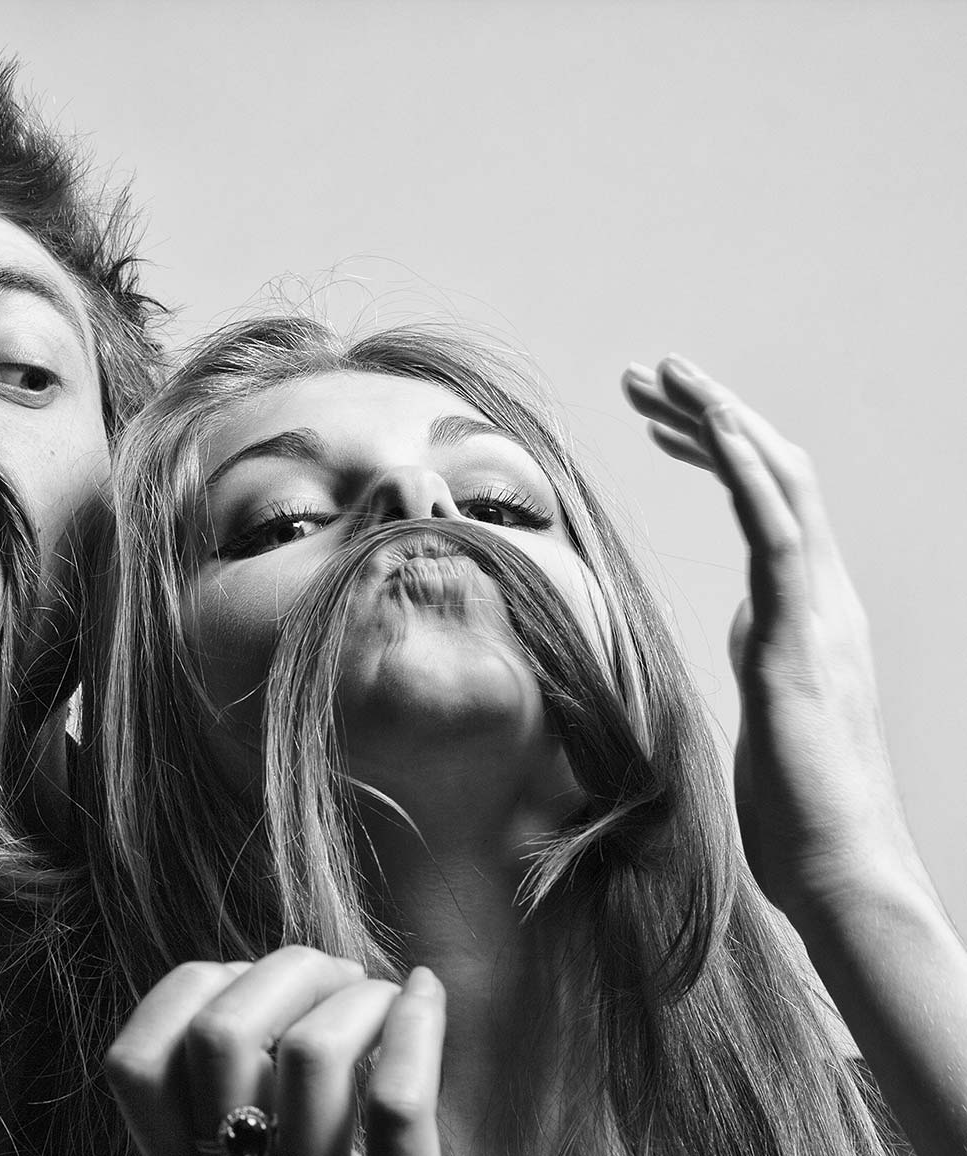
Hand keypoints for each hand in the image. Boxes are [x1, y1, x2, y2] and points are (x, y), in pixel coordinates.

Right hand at [105, 946, 445, 1155]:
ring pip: (310, 1054)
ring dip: (355, 994)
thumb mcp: (248, 1151)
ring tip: (382, 996)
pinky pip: (397, 1106)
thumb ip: (230, 1099)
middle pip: (220, 1033)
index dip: (188, 988)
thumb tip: (245, 978)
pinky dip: (415, 1027)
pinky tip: (424, 995)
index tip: (248, 981)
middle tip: (336, 977)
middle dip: (286, 970)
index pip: (134, 1062)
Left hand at [622, 356, 923, 920]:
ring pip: (779, 481)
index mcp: (807, 611)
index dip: (714, 450)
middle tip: (646, 375)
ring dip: (720, 417)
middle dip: (708, 415)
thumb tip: (746, 618)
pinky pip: (778, 531)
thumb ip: (765, 654)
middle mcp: (823, 596)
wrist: (838, 870)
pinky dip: (744, 468)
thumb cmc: (801, 809)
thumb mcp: (770, 709)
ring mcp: (819, 612)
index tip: (656, 418)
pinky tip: (708, 423)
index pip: (763, 502)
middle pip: (772, 473)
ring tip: (664, 373)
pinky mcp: (802, 637)